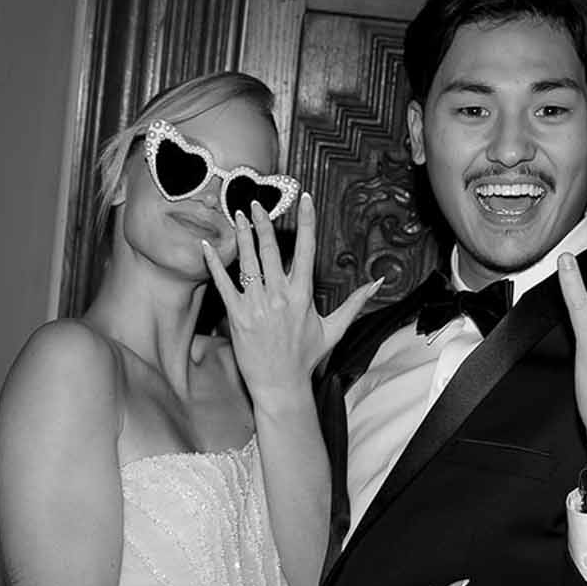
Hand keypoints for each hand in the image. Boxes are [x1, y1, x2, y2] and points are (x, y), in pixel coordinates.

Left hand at [201, 192, 379, 397]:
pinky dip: (214, 263)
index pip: (306, 250)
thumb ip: (356, 302)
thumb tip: (378, 283)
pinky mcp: (237, 315)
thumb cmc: (306, 358)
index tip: (305, 200)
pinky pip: (223, 284)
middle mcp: (280, 296)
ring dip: (242, 235)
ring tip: (239, 215)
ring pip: (247, 261)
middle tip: (256, 201)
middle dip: (264, 222)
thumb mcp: (335, 329)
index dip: (306, 222)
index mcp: (303, 295)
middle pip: (271, 250)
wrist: (281, 385)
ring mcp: (257, 305)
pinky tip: (208, 246)